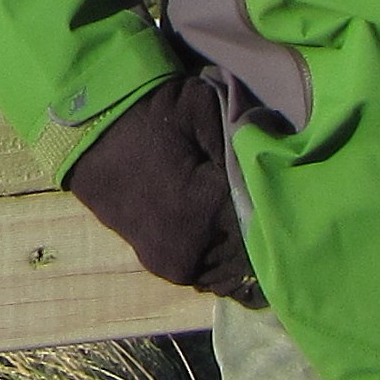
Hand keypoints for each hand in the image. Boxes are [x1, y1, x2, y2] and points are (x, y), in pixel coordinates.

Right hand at [64, 72, 263, 304]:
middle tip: (281, 212)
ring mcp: (172, 264)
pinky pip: (208, 271)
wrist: (86, 130)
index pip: (268, 231)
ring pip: (230, 270)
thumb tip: (282, 157)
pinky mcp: (158, 263)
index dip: (283, 212)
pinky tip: (230, 231)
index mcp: (204, 217)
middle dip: (267, 237)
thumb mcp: (201, 108)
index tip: (294, 198)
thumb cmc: (147, 116)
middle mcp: (190, 255)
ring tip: (255, 221)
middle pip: (251, 259)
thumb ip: (247, 136)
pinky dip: (222, 257)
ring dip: (244, 250)